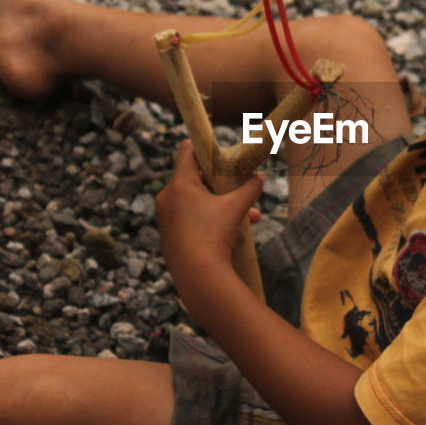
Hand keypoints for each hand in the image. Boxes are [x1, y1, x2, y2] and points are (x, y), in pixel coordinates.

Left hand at [156, 139, 263, 288]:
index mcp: (179, 184)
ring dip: (220, 205)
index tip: (221, 152)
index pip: (187, 151)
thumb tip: (259, 178)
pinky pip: (190, 219)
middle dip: (220, 183)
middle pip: (194, 178)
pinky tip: (233, 233)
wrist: (197, 276)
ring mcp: (166, 218)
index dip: (204, 147)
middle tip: (238, 188)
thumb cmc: (214, 235)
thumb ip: (250, 188)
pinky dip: (209, 220)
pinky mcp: (169, 236)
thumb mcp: (236, 207)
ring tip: (248, 217)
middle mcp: (167, 198)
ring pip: (196, 202)